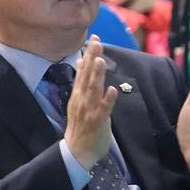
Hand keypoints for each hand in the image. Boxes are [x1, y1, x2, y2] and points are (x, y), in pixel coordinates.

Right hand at [63, 36, 118, 169]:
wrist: (77, 151)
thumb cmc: (81, 125)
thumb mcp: (78, 100)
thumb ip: (82, 81)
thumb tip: (81, 61)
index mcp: (78, 94)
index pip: (83, 70)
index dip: (88, 54)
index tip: (93, 37)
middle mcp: (82, 99)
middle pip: (87, 75)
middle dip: (92, 58)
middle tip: (95, 41)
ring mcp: (89, 110)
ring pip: (93, 89)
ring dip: (97, 75)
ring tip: (100, 60)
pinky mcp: (97, 121)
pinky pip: (103, 109)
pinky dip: (107, 99)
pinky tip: (112, 90)